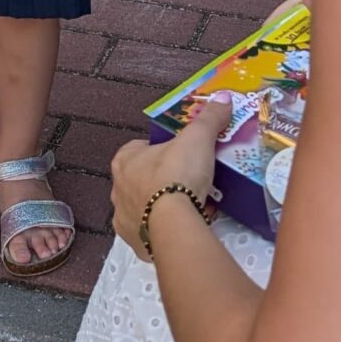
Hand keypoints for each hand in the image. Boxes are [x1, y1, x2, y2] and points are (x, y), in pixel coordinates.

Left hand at [110, 95, 228, 258]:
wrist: (173, 225)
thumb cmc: (177, 175)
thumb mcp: (197, 139)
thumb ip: (209, 118)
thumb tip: (223, 97)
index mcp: (124, 161)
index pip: (138, 149)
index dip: (159, 150)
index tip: (179, 155)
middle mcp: (117, 189)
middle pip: (140, 179)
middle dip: (160, 180)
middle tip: (187, 181)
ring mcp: (124, 219)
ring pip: (144, 208)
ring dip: (161, 207)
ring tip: (188, 206)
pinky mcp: (135, 244)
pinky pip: (149, 234)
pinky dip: (163, 231)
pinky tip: (183, 227)